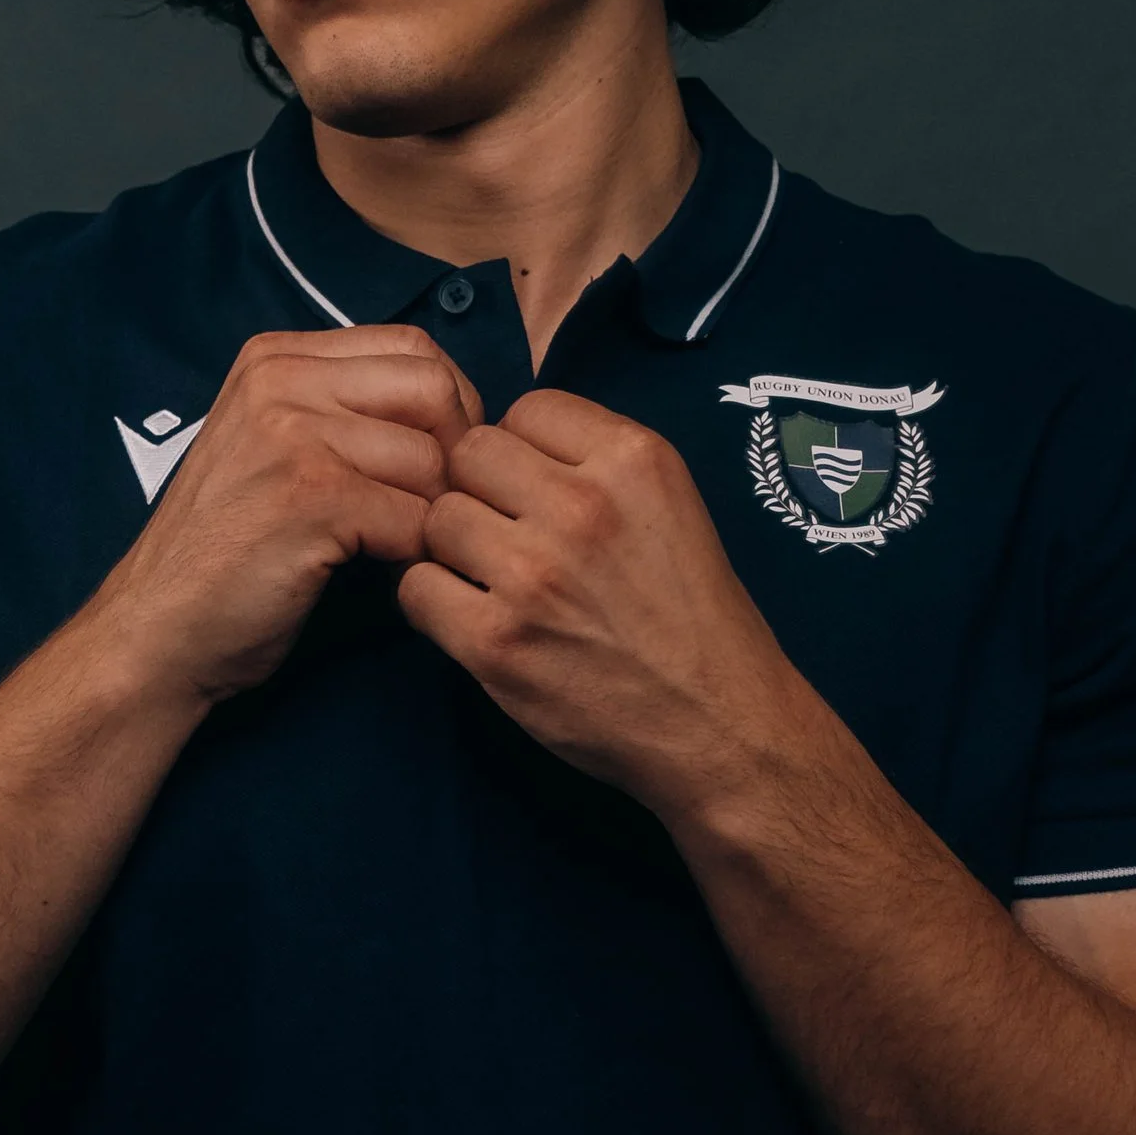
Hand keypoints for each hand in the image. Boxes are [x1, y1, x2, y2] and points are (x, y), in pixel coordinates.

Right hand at [95, 327, 480, 706]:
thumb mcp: (269, 444)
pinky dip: (414, 555)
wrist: (156, 628)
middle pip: (434, 387)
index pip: (412, 346)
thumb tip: (453, 412)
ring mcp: (293, 435)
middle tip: (435, 505)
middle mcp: (281, 379)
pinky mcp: (312, 498)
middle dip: (456, 451)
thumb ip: (338, 409)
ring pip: (432, 458)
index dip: (449, 404)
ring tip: (401, 546)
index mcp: (275, 358)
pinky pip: (416, 518)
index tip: (437, 459)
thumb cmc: (225, 549)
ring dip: (434, 513)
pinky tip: (383, 571)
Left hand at [398, 388, 806, 820]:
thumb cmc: (692, 618)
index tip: (538, 492)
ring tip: (491, 580)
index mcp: (634, 460)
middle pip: (470, 453)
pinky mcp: (497, 641)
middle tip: (504, 535)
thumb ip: (593, 463)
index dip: (523, 451)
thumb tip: (502, 442)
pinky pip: (416, 588)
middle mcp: (583, 506)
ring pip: (436, 517)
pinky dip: (434, 604)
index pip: (527, 408)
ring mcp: (535, 574)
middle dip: (479, 490)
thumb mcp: (670, 504)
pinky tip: (473, 619)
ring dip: (452, 548)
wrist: (719, 726)